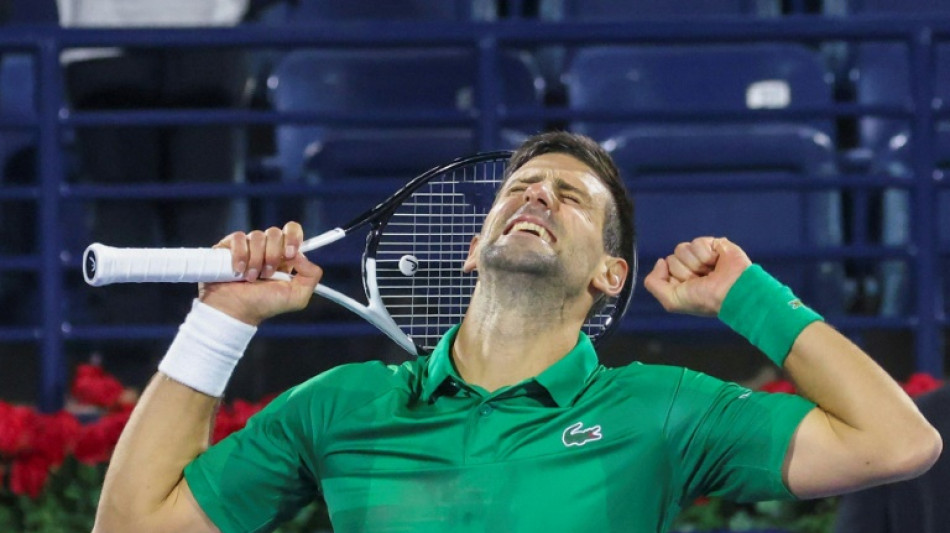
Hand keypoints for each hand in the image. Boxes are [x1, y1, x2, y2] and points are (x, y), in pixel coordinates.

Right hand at [197, 221, 321, 324]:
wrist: (236, 311)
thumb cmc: (265, 305)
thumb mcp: (297, 297)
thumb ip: (311, 276)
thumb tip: (301, 254)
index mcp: (285, 255)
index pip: (292, 230)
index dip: (292, 238)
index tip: (289, 254)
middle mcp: (267, 247)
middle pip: (275, 233)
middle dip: (273, 255)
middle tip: (267, 274)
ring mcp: (249, 246)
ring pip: (257, 236)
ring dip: (256, 260)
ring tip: (251, 278)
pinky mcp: (230, 246)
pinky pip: (239, 238)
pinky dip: (240, 255)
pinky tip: (238, 271)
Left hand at [643, 237, 750, 315]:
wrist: (733, 291)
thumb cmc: (705, 300)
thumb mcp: (671, 301)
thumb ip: (654, 283)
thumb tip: (660, 261)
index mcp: (682, 280)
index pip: (665, 268)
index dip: (674, 277)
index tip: (688, 286)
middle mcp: (691, 267)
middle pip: (673, 258)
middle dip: (685, 270)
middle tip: (701, 280)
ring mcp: (702, 255)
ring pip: (682, 248)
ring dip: (696, 263)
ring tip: (710, 271)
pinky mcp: (714, 244)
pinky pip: (697, 242)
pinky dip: (706, 254)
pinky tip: (716, 262)